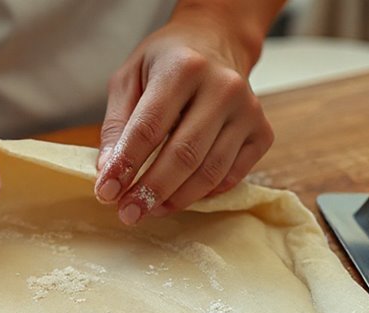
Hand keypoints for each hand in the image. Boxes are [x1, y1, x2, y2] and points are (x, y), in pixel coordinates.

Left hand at [95, 4, 274, 224]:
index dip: (126, 164)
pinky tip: (179, 196)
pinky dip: (203, 194)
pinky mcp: (262, 132)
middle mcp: (223, 87)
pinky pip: (231, 176)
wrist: (216, 43)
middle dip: (151, 191)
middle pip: (184, 154)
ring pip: (210, 172)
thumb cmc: (166, 63)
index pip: (150, 127)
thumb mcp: (129, 79)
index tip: (106, 192)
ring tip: (149, 209)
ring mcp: (248, 111)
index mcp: (184, 67)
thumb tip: (109, 173)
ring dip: (176, 199)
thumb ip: (117, 125)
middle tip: (128, 213)